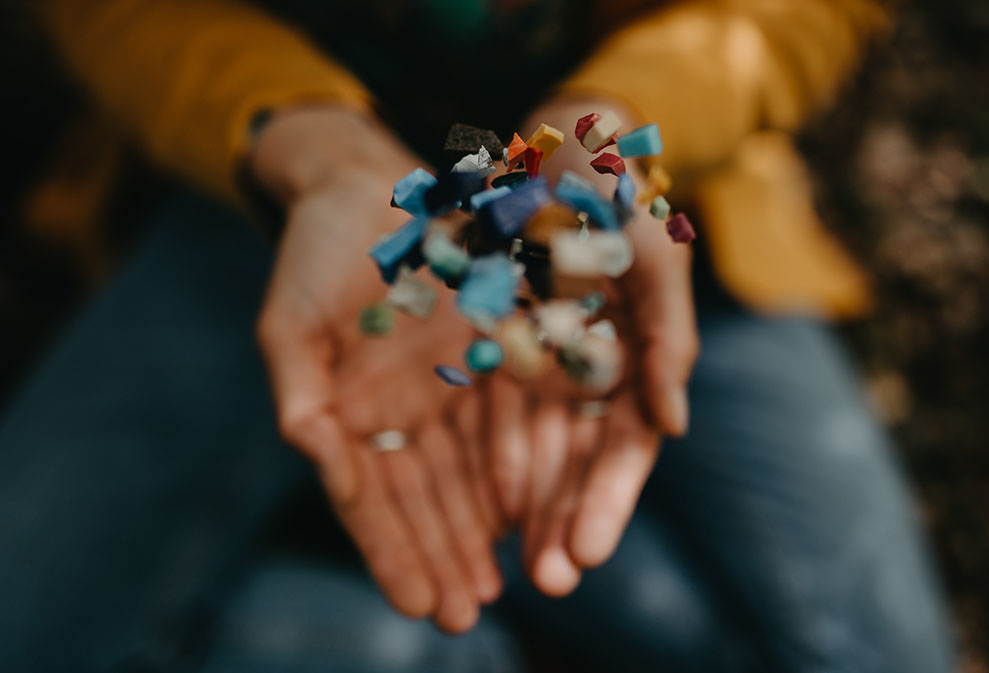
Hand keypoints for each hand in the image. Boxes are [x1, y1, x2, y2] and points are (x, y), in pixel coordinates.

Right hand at [252, 106, 500, 631]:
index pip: (373, 499)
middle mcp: (404, 412)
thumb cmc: (315, 255)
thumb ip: (302, 396)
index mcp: (352, 415)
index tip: (418, 604)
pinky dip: (520, 464)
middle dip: (445, 557)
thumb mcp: (290, 324)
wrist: (367, 187)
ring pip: (472, 470)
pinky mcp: (493, 353)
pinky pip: (511, 416)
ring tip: (505, 584)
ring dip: (484, 528)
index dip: (394, 553)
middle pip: (428, 498)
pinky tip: (532, 507)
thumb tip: (318, 462)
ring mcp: (449, 387)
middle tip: (465, 615)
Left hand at [488, 98, 698, 594]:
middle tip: (548, 581)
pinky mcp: (496, 351)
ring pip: (531, 454)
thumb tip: (675, 425)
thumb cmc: (616, 198)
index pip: (627, 451)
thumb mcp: (655, 257)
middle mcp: (590, 378)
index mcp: (636, 364)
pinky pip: (486, 416)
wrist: (559, 147)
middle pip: (578, 468)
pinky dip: (483, 460)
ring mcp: (542, 368)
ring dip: (523, 511)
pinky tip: (472, 504)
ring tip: (504, 567)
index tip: (587, 551)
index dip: (609, 502)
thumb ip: (670, 338)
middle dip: (564, 524)